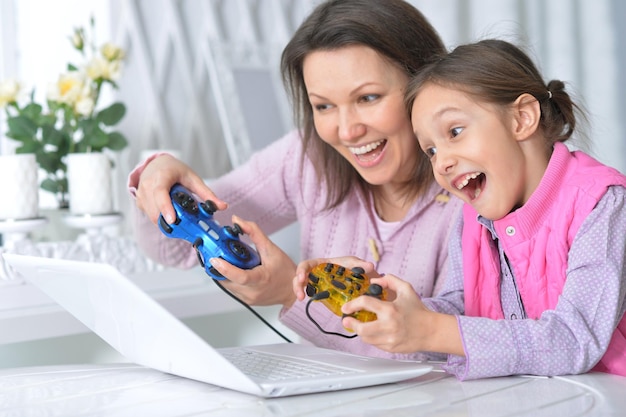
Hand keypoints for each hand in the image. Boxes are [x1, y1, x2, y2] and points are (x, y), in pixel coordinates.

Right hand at [135, 154, 226, 223]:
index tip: (173, 220)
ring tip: (179, 217)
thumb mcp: (193, 179)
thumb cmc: (175, 170)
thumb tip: (222, 206)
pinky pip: (150, 216)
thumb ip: (207, 194)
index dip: (166, 207)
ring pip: (152, 216)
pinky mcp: (139, 201)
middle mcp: (148, 185)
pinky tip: (170, 214)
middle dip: (170, 220)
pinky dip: (161, 219)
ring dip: (166, 221)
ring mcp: (141, 194)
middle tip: (186, 224)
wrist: (157, 165)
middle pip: (156, 209)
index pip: (160, 193)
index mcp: (161, 176)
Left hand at [209, 216, 296, 307]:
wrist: (291, 291)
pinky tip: (235, 270)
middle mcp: (253, 292)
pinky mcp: (245, 301)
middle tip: (217, 253)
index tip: (215, 259)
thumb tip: (238, 222)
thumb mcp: (271, 249)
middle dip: (219, 266)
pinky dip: (229, 278)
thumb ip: (254, 233)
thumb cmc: (285, 272)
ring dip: (223, 272)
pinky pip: (231, 289)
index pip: (240, 276)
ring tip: (228, 260)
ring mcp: (248, 298)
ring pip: (226, 285)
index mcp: (261, 279)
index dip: (225, 268)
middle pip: (227, 280)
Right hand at [293, 256, 375, 301]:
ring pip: (302, 286)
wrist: (360, 280)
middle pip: (300, 276)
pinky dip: (306, 298)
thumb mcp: (356, 264)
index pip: (306, 264)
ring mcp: (317, 284)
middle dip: (297, 284)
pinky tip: (306, 301)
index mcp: (321, 264)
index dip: (302, 270)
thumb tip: (369, 266)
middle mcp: (316, 273)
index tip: (303, 277)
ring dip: (299, 291)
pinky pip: (310, 295)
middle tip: (300, 294)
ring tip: (301, 298)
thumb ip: (361, 265)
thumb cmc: (353, 268)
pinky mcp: (320, 294)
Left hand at [342, 274, 462, 354]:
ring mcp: (389, 339)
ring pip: (366, 338)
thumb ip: (390, 280)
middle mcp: (389, 326)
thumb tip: (374, 281)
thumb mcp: (406, 289)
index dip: (352, 304)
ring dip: (360, 331)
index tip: (346, 307)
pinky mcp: (391, 348)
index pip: (365, 303)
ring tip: (360, 325)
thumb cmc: (418, 310)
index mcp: (390, 310)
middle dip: (351, 324)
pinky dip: (371, 338)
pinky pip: (374, 344)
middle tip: (347, 320)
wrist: (431, 331)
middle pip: (361, 328)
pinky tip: (373, 331)